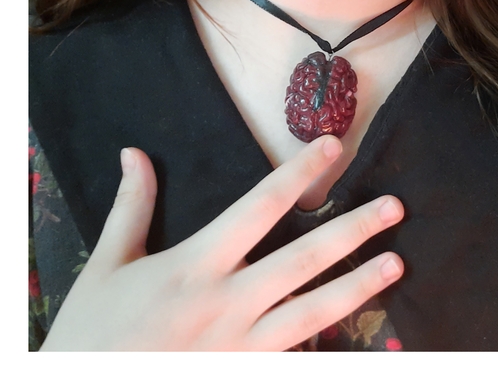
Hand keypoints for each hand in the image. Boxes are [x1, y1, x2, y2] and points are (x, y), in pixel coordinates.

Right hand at [40, 136, 403, 350]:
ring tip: (395, 264)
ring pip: (313, 310)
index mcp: (196, 264)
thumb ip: (131, 207)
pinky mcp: (247, 372)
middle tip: (394, 207)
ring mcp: (242, 344)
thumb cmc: (93, 332)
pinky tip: (358, 330)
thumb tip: (133, 154)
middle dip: (352, 230)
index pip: (259, 207)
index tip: (331, 148)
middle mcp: (228, 301)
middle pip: (303, 257)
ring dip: (358, 286)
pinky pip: (296, 356)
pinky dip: (328, 343)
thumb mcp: (107, 264)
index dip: (298, 174)